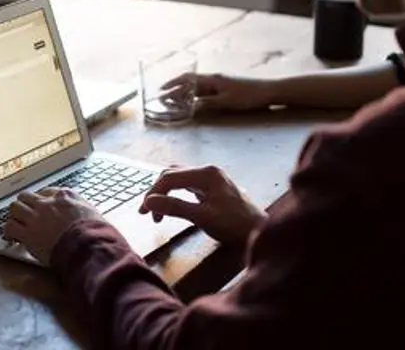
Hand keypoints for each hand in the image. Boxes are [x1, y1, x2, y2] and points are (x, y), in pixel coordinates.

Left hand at [4, 188, 104, 264]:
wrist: (87, 245)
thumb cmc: (94, 231)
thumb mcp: (92, 210)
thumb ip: (81, 206)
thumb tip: (81, 210)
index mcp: (64, 195)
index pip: (47, 191)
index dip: (42, 200)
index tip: (42, 207)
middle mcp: (47, 203)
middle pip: (26, 196)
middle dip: (24, 205)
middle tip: (26, 214)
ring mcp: (36, 217)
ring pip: (15, 208)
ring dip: (15, 216)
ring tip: (17, 224)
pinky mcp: (28, 234)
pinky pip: (10, 227)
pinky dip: (9, 232)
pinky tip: (12, 238)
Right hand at [139, 166, 265, 244]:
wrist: (261, 233)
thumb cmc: (234, 226)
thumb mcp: (202, 217)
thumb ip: (175, 207)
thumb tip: (149, 201)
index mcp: (206, 173)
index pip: (169, 177)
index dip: (153, 193)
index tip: (144, 212)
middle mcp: (208, 170)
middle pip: (172, 174)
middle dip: (157, 192)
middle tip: (147, 213)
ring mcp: (211, 178)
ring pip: (178, 178)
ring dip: (165, 193)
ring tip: (158, 213)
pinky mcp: (213, 187)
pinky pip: (187, 185)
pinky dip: (175, 194)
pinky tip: (173, 206)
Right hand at [163, 73, 274, 112]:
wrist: (268, 92)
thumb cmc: (248, 96)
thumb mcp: (226, 102)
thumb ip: (207, 104)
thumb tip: (190, 107)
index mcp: (212, 80)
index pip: (187, 81)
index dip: (173, 86)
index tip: (161, 91)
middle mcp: (213, 79)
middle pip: (189, 81)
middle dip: (175, 87)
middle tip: (163, 94)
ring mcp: (219, 83)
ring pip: (196, 86)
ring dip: (184, 91)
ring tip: (174, 99)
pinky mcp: (225, 88)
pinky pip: (204, 90)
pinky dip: (195, 94)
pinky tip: (193, 101)